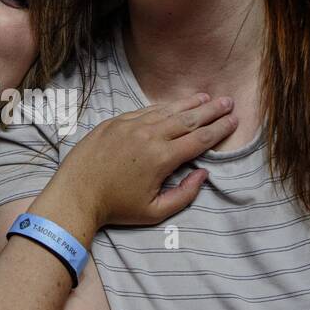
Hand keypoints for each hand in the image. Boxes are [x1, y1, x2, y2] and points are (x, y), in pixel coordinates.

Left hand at [58, 94, 235, 227]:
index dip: (219, 129)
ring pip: (166, 111)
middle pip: (188, 119)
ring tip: (205, 98)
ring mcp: (130, 126)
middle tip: (228, 101)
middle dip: (211, 110)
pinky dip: (163, 107)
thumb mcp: (154, 212)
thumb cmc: (115, 208)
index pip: (199, 140)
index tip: (234, 120)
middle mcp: (148, 136)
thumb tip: (203, 174)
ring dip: (188, 104)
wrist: (75, 195)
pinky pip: (144, 110)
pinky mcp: (115, 122)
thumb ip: (184, 195)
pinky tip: (173, 105)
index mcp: (161, 158)